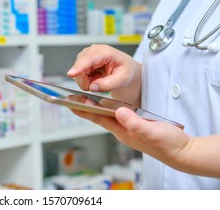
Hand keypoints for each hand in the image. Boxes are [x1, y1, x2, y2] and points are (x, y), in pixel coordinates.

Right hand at [66, 44, 141, 105]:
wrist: (125, 68)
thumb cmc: (125, 70)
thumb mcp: (123, 79)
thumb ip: (108, 84)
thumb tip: (92, 86)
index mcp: (105, 52)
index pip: (89, 59)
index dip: (79, 67)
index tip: (71, 74)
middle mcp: (93, 51)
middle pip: (80, 67)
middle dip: (86, 81)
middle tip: (100, 84)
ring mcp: (87, 55)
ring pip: (77, 72)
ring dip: (86, 80)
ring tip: (100, 78)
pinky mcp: (83, 60)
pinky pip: (78, 74)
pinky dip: (86, 79)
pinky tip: (96, 77)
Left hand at [71, 106, 191, 171]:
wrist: (181, 152)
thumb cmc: (167, 144)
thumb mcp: (152, 131)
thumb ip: (135, 123)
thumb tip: (119, 112)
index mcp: (123, 131)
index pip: (98, 118)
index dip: (83, 110)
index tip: (70, 103)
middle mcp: (122, 130)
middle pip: (99, 117)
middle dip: (84, 108)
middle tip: (70, 98)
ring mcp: (128, 129)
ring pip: (107, 117)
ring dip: (94, 108)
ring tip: (83, 99)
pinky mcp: (134, 127)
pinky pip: (117, 117)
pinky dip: (108, 109)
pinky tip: (107, 105)